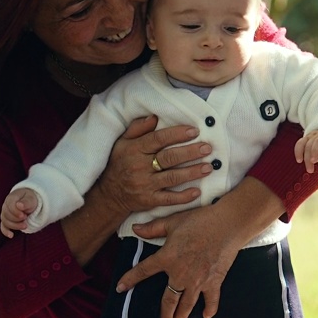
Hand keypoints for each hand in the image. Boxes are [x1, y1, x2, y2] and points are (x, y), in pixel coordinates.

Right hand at [0, 188, 38, 237]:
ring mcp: (5, 214)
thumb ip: (26, 202)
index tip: (25, 216)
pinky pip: (3, 227)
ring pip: (5, 222)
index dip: (16, 212)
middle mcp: (5, 206)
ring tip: (25, 225)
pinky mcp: (6, 221)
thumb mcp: (31, 199)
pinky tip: (11, 235)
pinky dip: (6, 232)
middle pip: (7, 214)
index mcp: (11, 198)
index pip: (10, 205)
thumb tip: (19, 205)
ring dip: (15, 225)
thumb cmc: (30, 199)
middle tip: (26, 218)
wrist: (29, 202)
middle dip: (17, 219)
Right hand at [92, 115, 214, 214]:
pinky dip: (183, 197)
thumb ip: (137, 128)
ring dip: (192, 172)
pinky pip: (168, 199)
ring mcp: (145, 185)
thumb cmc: (119, 163)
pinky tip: (197, 192)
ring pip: (172, 178)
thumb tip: (154, 117)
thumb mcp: (122, 142)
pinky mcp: (149, 201)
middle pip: (168, 158)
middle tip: (207, 148)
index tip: (194, 131)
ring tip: (209, 167)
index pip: (157, 139)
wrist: (109, 194)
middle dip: (190, 153)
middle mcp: (140, 167)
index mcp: (134, 150)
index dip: (176, 134)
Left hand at [115, 199, 249, 317]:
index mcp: (167, 258)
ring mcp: (198, 280)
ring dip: (181, 315)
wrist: (227, 225)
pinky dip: (209, 309)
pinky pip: (211, 299)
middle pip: (168, 300)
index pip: (143, 271)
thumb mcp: (173, 222)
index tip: (120, 288)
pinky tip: (206, 316)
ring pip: (187, 303)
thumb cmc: (199, 221)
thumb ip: (153, 228)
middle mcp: (180, 274)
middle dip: (164, 315)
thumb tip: (134, 229)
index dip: (130, 279)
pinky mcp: (214, 281)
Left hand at [295, 128, 317, 172]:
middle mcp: (316, 136)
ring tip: (314, 161)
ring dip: (315, 152)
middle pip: (309, 145)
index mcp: (309, 138)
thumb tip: (309, 164)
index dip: (298, 152)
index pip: (301, 143)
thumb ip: (311, 155)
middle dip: (307, 158)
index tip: (299, 161)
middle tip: (310, 170)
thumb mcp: (316, 149)